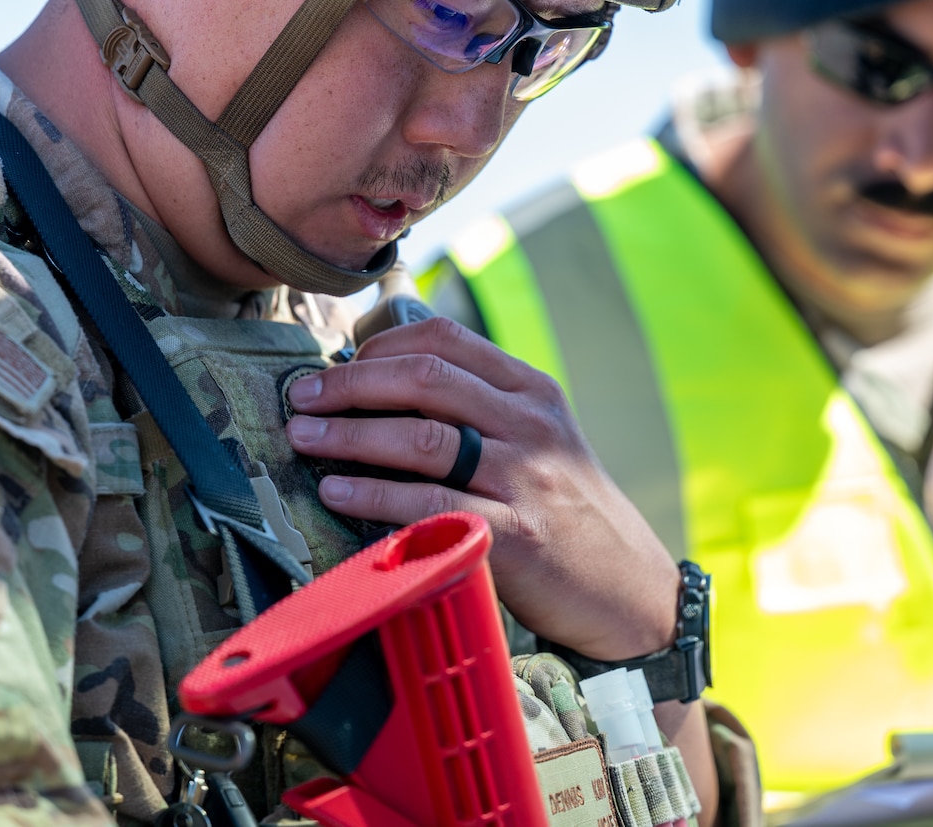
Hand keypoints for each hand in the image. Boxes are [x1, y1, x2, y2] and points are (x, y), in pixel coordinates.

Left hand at [284, 316, 679, 658]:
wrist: (632, 592)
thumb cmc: (568, 515)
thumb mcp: (541, 443)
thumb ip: (479, 412)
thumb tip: (379, 391)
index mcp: (533, 391)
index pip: (445, 339)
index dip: (376, 346)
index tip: (333, 365)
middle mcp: (532, 425)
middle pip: (424, 379)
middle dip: (349, 384)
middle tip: (300, 397)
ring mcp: (526, 478)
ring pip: (422, 438)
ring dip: (349, 434)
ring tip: (304, 437)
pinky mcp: (515, 536)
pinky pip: (430, 506)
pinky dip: (373, 495)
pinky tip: (337, 491)